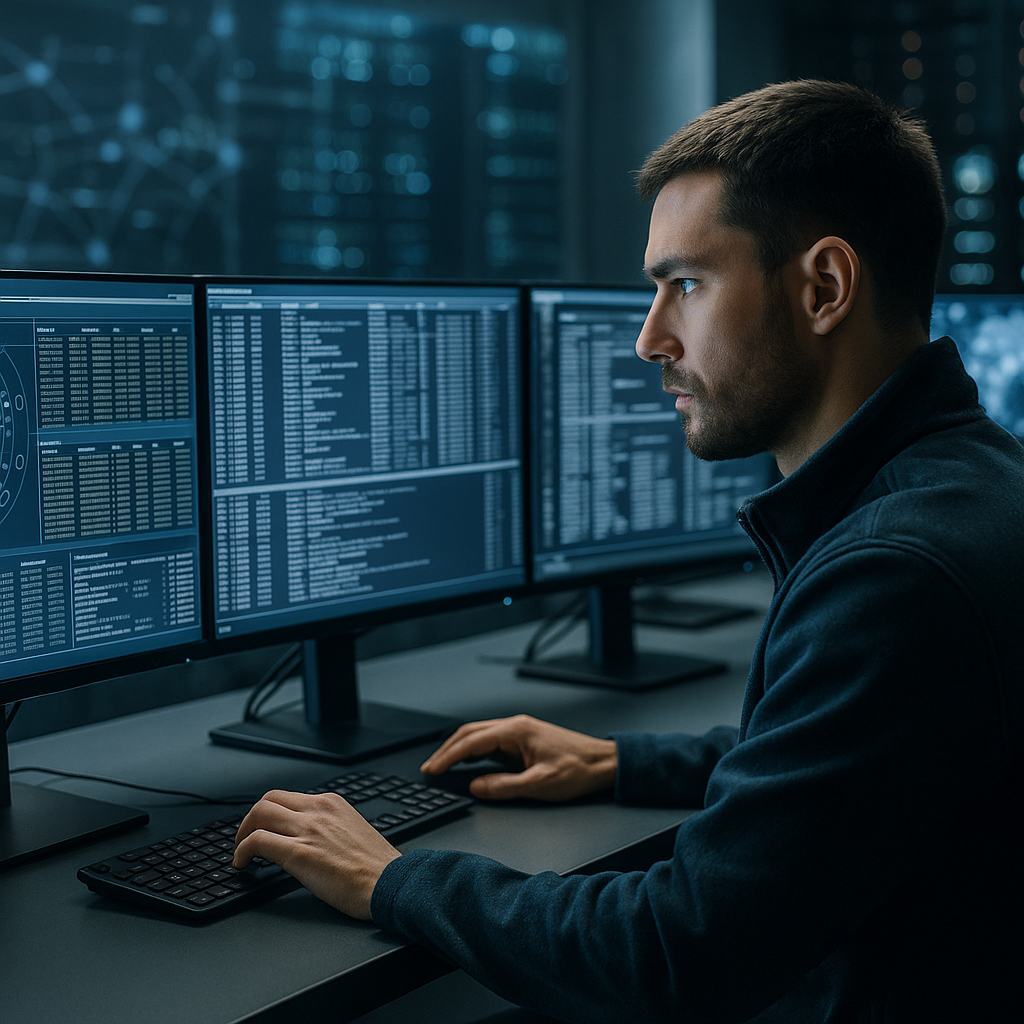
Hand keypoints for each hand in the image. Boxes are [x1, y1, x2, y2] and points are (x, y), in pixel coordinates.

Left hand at [233, 790, 400, 919]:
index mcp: (332, 803)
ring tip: (241, 851)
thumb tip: (310, 839)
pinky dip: (242, 850)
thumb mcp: (353, 831)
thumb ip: (330, 827)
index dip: (270, 813)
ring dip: (242, 833)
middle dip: (251, 818)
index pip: (289, 797)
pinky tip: (242, 864)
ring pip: (259, 814)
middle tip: (246, 837)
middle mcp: (318, 810)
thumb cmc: (377, 867)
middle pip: (269, 799)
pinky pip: (257, 842)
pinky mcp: (298, 853)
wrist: (390, 883)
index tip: (265, 828)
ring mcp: (308, 829)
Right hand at [420, 714, 617, 801]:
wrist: (604, 763)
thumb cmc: (579, 769)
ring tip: (442, 766)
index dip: (448, 757)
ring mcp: (519, 732)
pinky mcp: (524, 741)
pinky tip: (468, 764)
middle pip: (470, 734)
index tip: (432, 769)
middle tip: (430, 768)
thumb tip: (476, 787)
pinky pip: (492, 743)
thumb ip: (504, 786)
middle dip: (447, 750)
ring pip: (480, 736)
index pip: (471, 742)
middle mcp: (515, 727)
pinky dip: (474, 752)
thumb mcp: (539, 784)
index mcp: (516, 731)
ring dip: (459, 750)